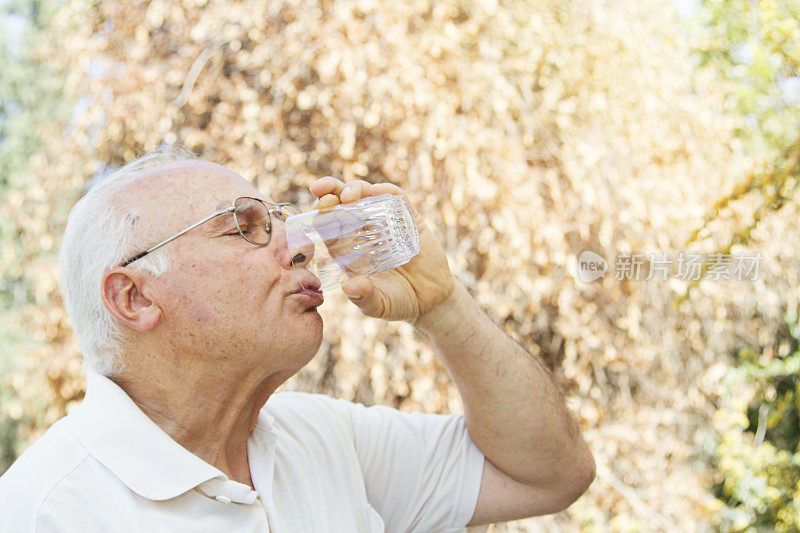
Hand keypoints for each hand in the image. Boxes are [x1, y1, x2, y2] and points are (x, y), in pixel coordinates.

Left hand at [309, 177, 454, 322]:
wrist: (431, 301)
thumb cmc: (397, 303)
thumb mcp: (378, 305)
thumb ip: (364, 297)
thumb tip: (349, 286)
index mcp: (347, 249)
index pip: (327, 225)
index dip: (319, 214)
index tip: (315, 211)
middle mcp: (364, 232)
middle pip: (342, 203)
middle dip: (330, 191)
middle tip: (322, 191)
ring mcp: (386, 223)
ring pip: (366, 195)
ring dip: (354, 189)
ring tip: (349, 196)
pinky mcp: (409, 219)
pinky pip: (396, 199)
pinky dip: (386, 191)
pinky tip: (378, 191)